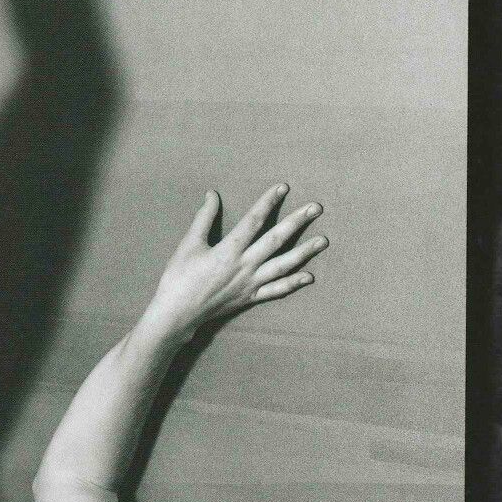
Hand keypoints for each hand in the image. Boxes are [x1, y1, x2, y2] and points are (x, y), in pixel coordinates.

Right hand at [149, 184, 326, 338]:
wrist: (177, 313)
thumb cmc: (179, 278)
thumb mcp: (188, 244)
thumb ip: (204, 219)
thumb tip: (212, 194)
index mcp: (228, 250)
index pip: (254, 220)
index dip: (268, 202)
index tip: (282, 187)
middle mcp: (244, 265)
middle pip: (276, 239)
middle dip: (297, 222)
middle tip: (316, 208)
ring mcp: (250, 283)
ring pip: (283, 265)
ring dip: (304, 252)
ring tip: (323, 240)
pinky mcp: (250, 297)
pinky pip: (276, 290)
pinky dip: (293, 284)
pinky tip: (308, 277)